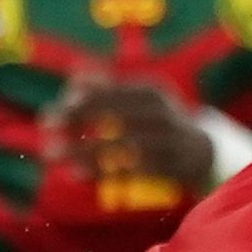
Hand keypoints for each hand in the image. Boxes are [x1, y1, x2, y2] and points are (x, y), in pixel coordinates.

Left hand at [41, 78, 214, 194]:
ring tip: (55, 156)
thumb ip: (107, 88)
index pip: (112, 92)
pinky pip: (134, 170)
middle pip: (115, 115)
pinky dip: (106, 172)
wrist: (204, 152)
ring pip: (123, 145)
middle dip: (79, 121)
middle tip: (46, 130)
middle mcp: (163, 113)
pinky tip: (80, 174)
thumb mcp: (139, 99)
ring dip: (86, 150)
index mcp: (151, 92)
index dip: (81, 101)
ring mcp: (170, 141)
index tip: (54, 113)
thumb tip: (74, 78)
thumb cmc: (159, 122)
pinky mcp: (173, 167)